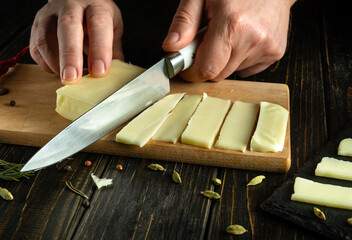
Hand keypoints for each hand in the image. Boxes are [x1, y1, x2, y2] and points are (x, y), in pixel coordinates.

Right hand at [30, 0, 123, 84]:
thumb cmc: (96, 14)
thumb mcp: (113, 26)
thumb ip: (115, 49)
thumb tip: (119, 74)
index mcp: (95, 6)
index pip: (98, 24)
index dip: (99, 49)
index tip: (99, 71)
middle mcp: (71, 5)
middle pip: (68, 27)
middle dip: (70, 55)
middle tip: (72, 78)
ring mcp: (50, 14)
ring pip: (46, 37)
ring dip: (55, 62)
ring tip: (67, 78)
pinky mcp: (37, 25)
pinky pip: (36, 47)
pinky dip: (45, 63)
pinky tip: (57, 69)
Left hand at [162, 0, 295, 81]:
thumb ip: (184, 21)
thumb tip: (171, 47)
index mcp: (232, 24)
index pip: (207, 69)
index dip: (192, 72)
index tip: (187, 64)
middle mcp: (252, 39)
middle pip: (218, 74)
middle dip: (207, 63)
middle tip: (207, 42)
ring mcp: (267, 47)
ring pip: (232, 72)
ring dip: (224, 60)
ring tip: (228, 35)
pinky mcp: (275, 52)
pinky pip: (247, 69)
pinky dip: (239, 59)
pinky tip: (242, 39)